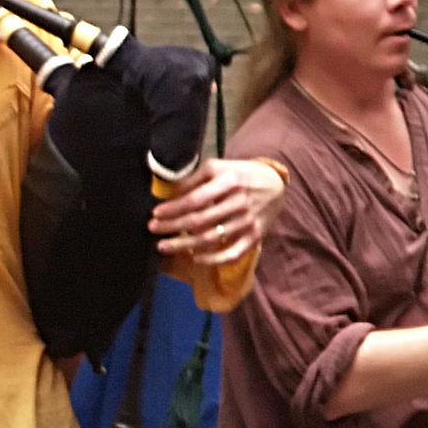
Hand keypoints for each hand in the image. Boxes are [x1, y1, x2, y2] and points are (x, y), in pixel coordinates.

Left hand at [148, 156, 284, 263]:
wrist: (275, 183)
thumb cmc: (239, 174)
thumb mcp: (217, 167)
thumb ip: (193, 178)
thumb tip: (168, 192)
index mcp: (228, 182)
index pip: (195, 200)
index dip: (173, 209)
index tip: (156, 213)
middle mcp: (239, 203)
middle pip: (200, 221)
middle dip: (172, 226)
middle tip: (153, 229)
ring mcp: (248, 222)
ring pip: (212, 239)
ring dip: (184, 245)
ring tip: (164, 246)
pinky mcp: (255, 236)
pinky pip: (233, 253)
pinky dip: (213, 259)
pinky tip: (195, 258)